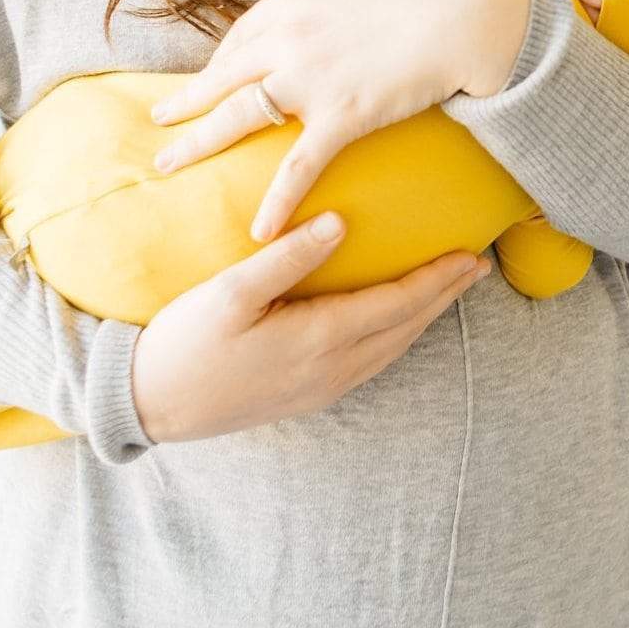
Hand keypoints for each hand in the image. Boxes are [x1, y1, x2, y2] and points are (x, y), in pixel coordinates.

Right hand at [130, 210, 492, 442]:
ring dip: (424, 317)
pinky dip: (397, 335)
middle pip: (405, 328)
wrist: (153, 404)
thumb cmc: (188, 341)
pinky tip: (395, 322)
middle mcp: (332, 369)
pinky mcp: (308, 395)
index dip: (436, 279)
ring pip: (392, 348)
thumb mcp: (231, 292)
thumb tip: (340, 223)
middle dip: (443, 296)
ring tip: (445, 290)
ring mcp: (323, 387)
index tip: (469, 254)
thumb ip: (288, 257)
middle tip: (475, 267)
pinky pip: (372, 362)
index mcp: (319, 338)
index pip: (397, 305)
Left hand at [149, 0, 527, 243]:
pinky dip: (277, 199)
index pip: (240, 38)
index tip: (204, 82)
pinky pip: (299, 165)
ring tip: (168, 165)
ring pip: (239, 116)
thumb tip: (322, 9)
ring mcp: (310, 78)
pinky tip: (259, 229)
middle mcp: (288, 37)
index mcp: (294, 1)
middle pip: (222, 76)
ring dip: (198, 142)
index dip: (217, 64)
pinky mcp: (342, 115)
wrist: (468, 8)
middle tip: (158, 122)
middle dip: (185, 102)